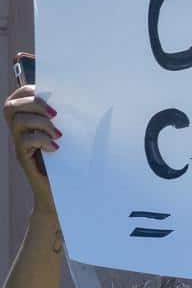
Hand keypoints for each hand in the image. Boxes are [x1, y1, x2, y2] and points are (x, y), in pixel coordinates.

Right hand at [5, 55, 57, 214]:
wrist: (65, 197)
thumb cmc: (73, 165)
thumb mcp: (73, 138)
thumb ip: (70, 120)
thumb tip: (86, 97)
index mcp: (30, 122)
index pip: (17, 96)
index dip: (28, 89)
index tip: (48, 92)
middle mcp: (20, 132)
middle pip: (10, 106)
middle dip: (33, 103)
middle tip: (56, 114)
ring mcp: (21, 146)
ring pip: (17, 120)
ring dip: (40, 121)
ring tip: (58, 134)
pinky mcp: (25, 159)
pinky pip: (24, 141)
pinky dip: (41, 140)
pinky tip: (55, 148)